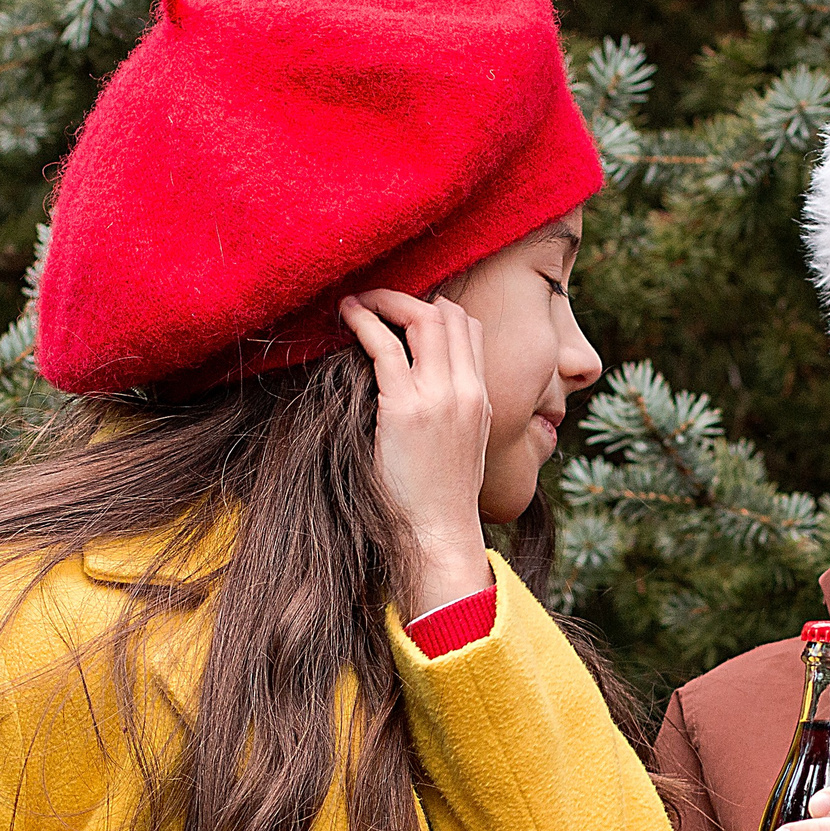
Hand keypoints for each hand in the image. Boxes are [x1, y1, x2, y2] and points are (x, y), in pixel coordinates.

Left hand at [342, 290, 494, 617]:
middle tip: (374, 300)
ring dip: (384, 302)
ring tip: (355, 303)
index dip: (436, 309)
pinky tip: (347, 317)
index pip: (470, 328)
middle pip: (448, 314)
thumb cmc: (441, 497)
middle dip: (407, 299)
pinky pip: (386, 348)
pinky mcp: (406, 408)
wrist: (439, 532)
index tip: (403, 313)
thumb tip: (426, 389)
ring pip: (422, 320)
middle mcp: (467, 389)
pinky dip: (365, 323)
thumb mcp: (463, 445)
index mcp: (482, 397)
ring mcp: (440, 396)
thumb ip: (454, 410)